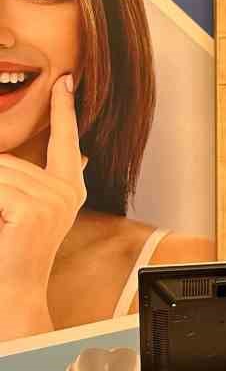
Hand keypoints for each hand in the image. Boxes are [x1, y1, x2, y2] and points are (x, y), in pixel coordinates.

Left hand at [0, 75, 86, 338]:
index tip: (64, 80)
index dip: (64, 110)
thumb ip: (27, 181)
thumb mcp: (22, 208)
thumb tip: (47, 155)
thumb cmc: (11, 250)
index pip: (67, 141)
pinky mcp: (35, 209)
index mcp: (69, 188)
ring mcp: (54, 200)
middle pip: (10, 161)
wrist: (13, 289)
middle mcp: (67, 192)